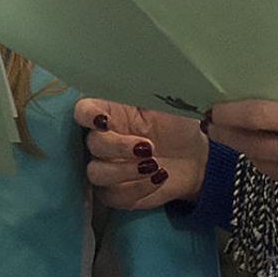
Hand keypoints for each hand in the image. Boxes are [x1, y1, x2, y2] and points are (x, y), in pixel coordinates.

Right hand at [74, 96, 207, 208]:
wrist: (195, 157)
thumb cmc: (176, 124)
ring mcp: (108, 168)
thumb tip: (138, 78)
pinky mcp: (118, 193)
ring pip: (96, 174)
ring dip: (123, 172)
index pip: (82, 111)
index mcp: (109, 112)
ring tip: (154, 165)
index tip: (102, 120)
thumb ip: (146, 93)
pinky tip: (159, 178)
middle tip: (148, 147)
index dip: (87, 116)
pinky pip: (115, 197)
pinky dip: (137, 189)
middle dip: (117, 147)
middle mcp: (102, 140)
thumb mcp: (165, 103)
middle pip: (91, 145)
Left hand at [209, 96, 277, 207]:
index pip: (260, 116)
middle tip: (213, 125)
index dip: (230, 113)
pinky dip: (277, 169)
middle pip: (254, 145)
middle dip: (228, 135)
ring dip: (251, 152)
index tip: (212, 109)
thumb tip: (252, 95)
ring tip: (244, 138)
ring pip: (265, 167)